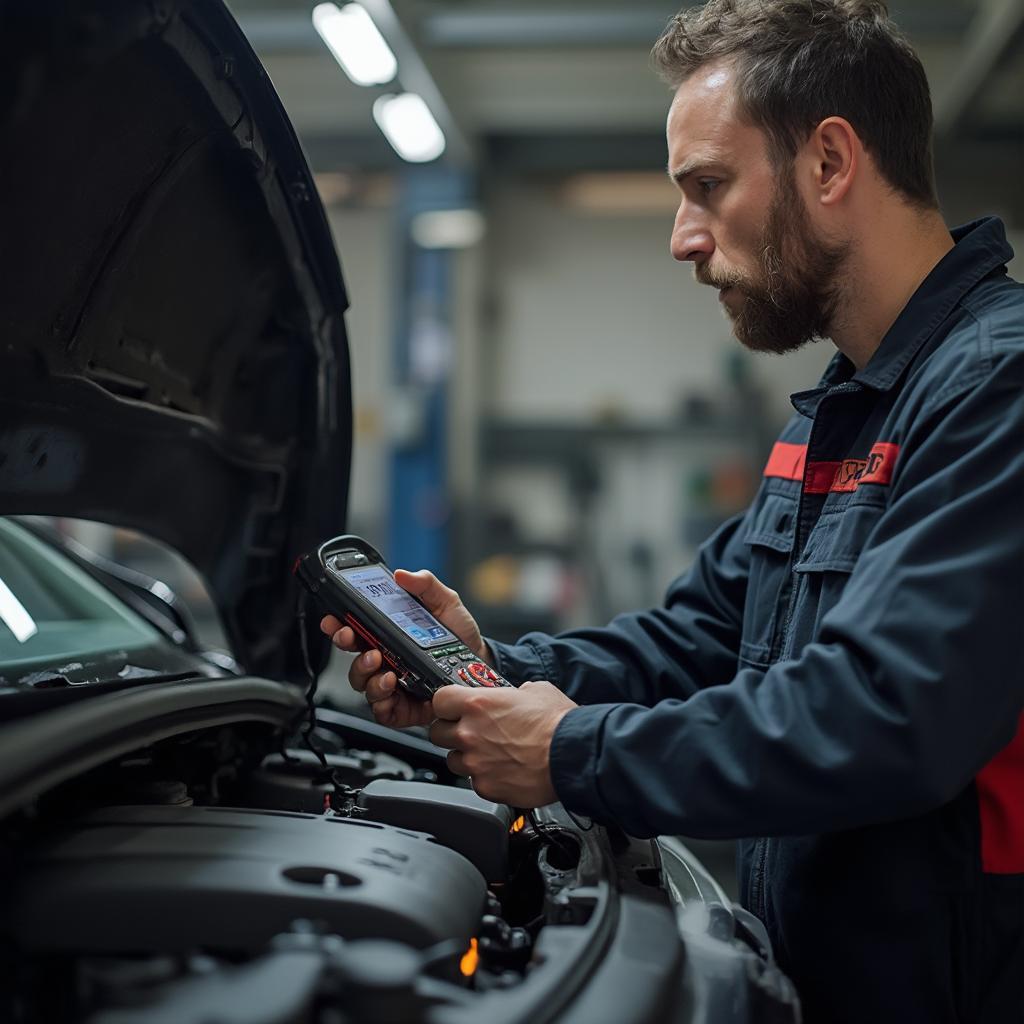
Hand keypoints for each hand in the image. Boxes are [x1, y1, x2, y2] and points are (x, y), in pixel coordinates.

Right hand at [321, 569, 489, 728]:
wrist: (481, 666)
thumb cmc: (460, 636)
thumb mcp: (446, 603)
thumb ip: (426, 585)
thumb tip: (403, 574)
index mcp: (388, 634)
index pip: (355, 629)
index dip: (339, 624)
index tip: (333, 619)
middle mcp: (385, 659)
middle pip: (352, 657)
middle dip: (346, 647)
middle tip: (353, 639)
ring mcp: (392, 685)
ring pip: (362, 684)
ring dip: (365, 674)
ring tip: (382, 666)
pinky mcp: (403, 708)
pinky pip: (382, 710)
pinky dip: (381, 701)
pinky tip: (392, 688)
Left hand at [429, 681, 577, 806]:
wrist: (572, 756)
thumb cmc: (558, 723)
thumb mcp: (536, 690)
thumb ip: (514, 692)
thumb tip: (516, 695)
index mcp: (477, 704)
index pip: (439, 700)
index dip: (446, 704)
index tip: (453, 707)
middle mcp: (469, 733)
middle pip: (437, 732)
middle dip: (451, 731)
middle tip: (470, 731)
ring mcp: (475, 763)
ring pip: (453, 760)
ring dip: (467, 756)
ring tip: (490, 753)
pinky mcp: (486, 787)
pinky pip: (474, 781)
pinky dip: (485, 777)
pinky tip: (504, 769)